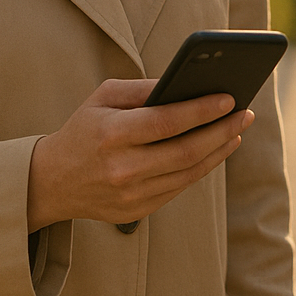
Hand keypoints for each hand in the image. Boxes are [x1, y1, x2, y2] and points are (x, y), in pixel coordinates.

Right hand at [26, 79, 253, 230]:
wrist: (50, 182)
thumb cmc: (83, 130)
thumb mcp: (103, 98)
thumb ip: (143, 88)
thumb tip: (186, 83)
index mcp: (111, 134)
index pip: (167, 122)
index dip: (202, 110)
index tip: (230, 98)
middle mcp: (122, 168)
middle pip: (186, 150)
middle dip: (222, 129)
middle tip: (245, 113)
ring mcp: (130, 194)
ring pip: (189, 171)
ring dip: (219, 149)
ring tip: (237, 129)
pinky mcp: (137, 211)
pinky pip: (180, 186)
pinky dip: (203, 167)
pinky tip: (217, 149)